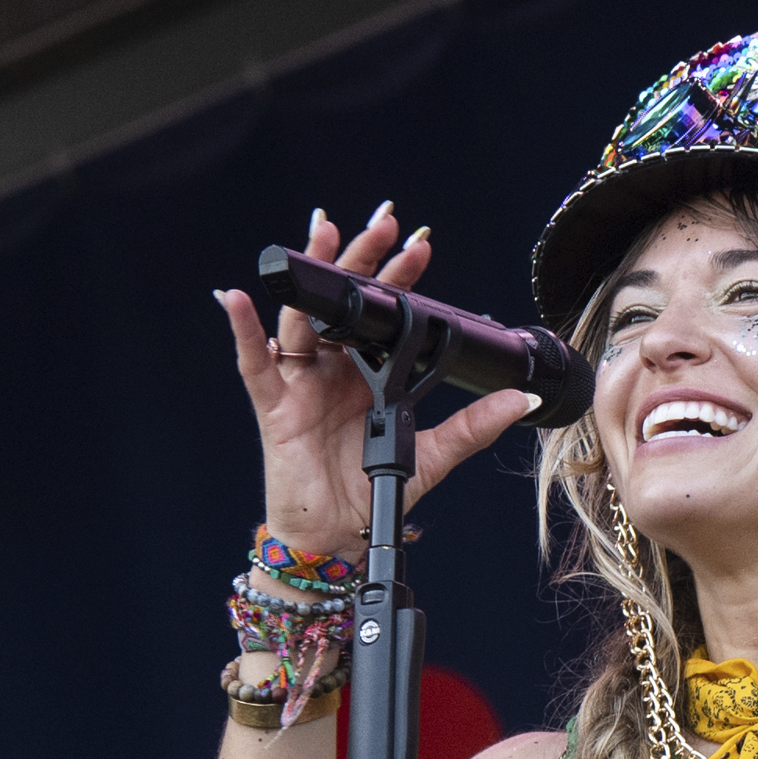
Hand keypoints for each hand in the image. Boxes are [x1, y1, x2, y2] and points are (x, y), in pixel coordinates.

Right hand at [214, 202, 539, 563]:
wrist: (335, 536)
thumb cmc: (370, 492)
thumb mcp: (431, 455)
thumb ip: (473, 425)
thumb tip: (519, 401)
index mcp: (367, 373)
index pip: (382, 315)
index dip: (397, 279)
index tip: (418, 247)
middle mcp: (332, 369)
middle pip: (341, 303)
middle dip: (359, 258)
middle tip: (381, 222)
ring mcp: (300, 382)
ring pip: (301, 318)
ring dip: (312, 275)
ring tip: (324, 233)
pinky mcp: (274, 405)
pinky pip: (255, 363)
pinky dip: (244, 331)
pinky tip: (237, 300)